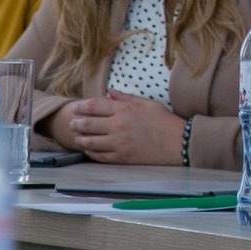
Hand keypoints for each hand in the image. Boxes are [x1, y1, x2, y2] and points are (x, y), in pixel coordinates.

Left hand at [50, 91, 186, 165]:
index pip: (94, 106)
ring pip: (89, 142)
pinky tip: (89, 149)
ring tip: (77, 137)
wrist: (178, 143)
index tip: (76, 108)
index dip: (82, 107)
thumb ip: (125, 98)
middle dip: (76, 123)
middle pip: (87, 124)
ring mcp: (118, 143)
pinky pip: (99, 156)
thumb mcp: (146, 104)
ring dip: (80, 139)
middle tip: (72, 123)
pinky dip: (90, 152)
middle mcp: (118, 126)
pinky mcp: (121, 157)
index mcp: (124, 110)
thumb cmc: (164, 121)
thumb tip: (108, 92)